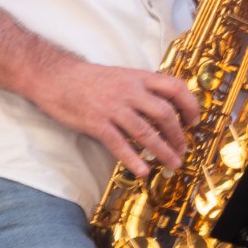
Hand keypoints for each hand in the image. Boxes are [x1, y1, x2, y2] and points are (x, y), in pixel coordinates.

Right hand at [32, 58, 199, 177]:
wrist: (53, 75)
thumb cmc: (88, 78)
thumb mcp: (121, 75)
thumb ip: (142, 88)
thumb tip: (163, 107)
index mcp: (138, 78)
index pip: (175, 88)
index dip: (190, 105)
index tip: (194, 122)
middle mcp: (129, 91)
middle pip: (165, 114)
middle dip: (178, 136)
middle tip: (182, 150)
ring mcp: (113, 107)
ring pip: (146, 132)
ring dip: (163, 151)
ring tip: (172, 164)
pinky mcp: (96, 122)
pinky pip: (119, 144)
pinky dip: (133, 159)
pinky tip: (142, 171)